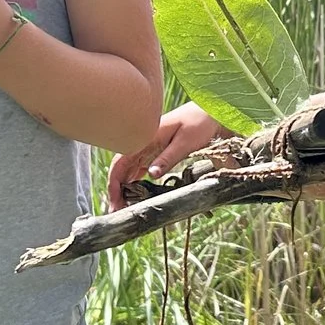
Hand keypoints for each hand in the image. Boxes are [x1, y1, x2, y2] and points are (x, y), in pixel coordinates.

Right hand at [107, 102, 226, 207]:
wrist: (210, 113)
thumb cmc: (199, 123)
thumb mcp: (185, 142)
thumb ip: (168, 158)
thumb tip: (151, 175)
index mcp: (145, 138)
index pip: (119, 162)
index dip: (113, 183)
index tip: (115, 201)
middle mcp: (142, 143)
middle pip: (121, 169)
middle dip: (116, 191)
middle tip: (117, 211)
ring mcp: (147, 148)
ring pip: (128, 171)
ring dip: (124, 189)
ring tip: (123, 207)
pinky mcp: (155, 153)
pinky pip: (139, 170)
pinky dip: (134, 183)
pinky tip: (135, 196)